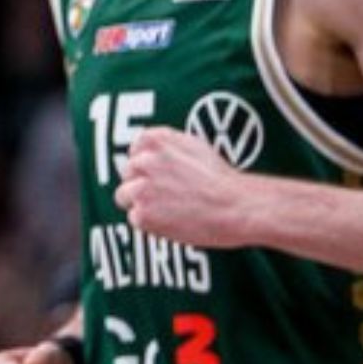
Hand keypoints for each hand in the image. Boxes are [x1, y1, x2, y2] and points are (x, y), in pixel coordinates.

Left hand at [114, 127, 256, 247]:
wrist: (238, 207)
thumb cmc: (221, 179)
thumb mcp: (194, 146)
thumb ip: (165, 146)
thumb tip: (143, 151)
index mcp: (154, 140)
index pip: (134, 151)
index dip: (148, 166)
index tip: (164, 175)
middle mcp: (143, 160)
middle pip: (127, 174)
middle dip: (143, 184)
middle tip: (171, 195)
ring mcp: (140, 188)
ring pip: (124, 196)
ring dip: (142, 204)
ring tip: (170, 209)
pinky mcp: (142, 214)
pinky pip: (135, 219)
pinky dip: (151, 223)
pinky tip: (173, 220)